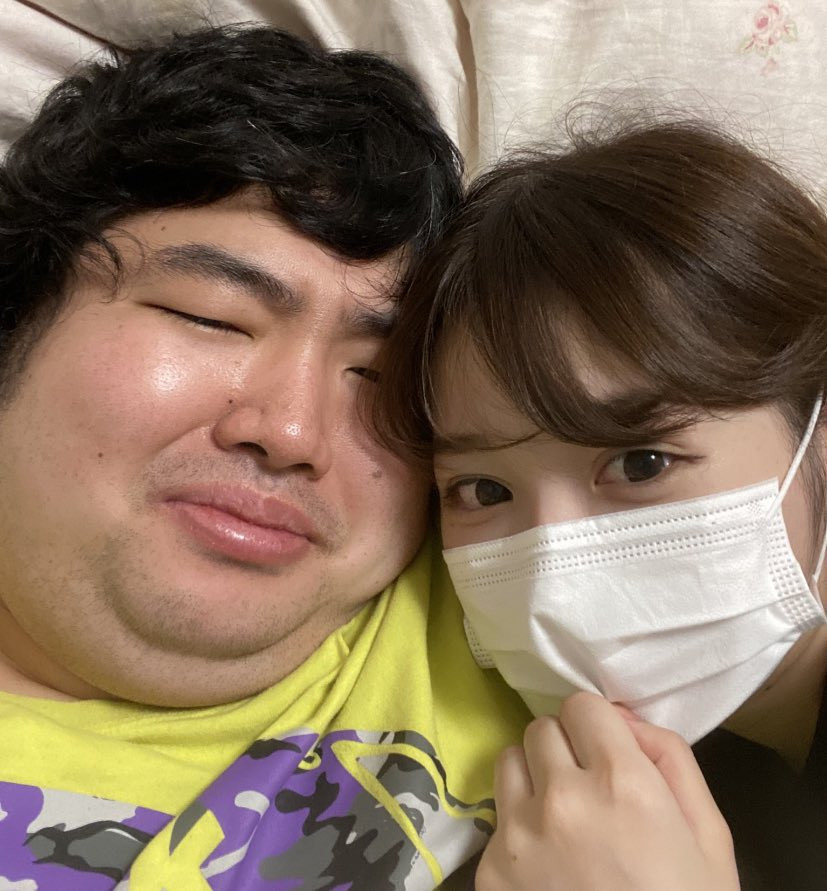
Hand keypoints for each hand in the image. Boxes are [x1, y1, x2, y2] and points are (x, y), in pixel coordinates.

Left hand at [476, 692, 739, 889]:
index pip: (582, 705)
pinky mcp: (490, 872)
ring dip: (533, 778)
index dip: (597, 726)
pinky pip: (497, 820)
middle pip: (541, 729)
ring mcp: (518, 835)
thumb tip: (626, 720)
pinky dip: (518, 830)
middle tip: (588, 788)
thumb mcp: (709, 836)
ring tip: (560, 819)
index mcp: (622, 783)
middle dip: (566, 749)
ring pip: (508, 763)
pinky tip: (547, 865)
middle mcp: (562, 798)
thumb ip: (671, 759)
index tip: (606, 750)